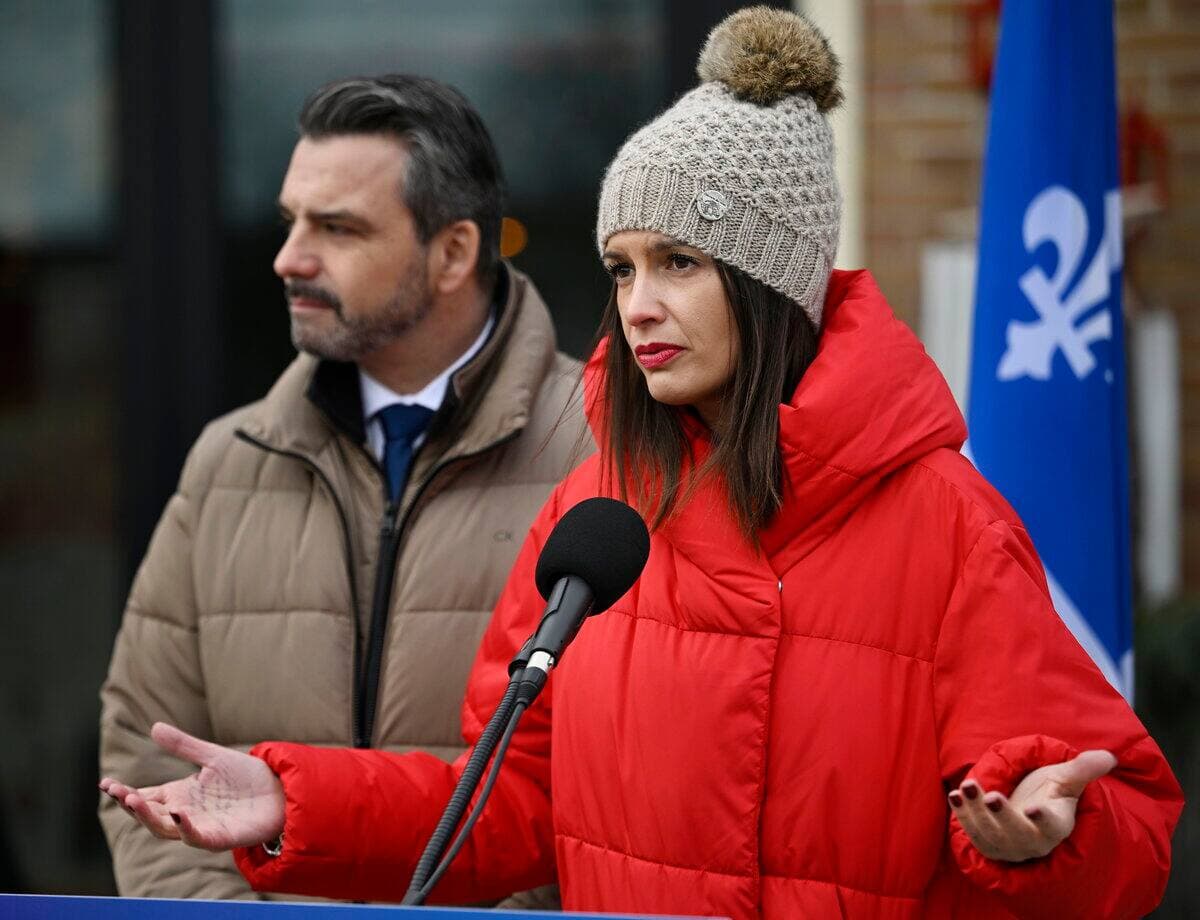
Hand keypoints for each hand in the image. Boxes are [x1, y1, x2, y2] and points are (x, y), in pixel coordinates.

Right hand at [99, 722, 284, 851]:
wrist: (281, 791)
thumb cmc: (247, 777)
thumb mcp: (213, 756)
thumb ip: (184, 746)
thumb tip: (154, 727)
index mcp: (181, 794)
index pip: (146, 795)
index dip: (124, 792)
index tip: (105, 784)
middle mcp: (186, 813)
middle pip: (150, 814)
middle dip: (132, 804)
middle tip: (117, 792)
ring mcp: (201, 826)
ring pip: (166, 828)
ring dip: (149, 817)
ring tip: (135, 800)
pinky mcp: (220, 837)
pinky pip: (197, 837)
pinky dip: (186, 828)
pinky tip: (178, 813)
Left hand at [949, 749, 1116, 861]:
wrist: (1029, 811)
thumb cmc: (1050, 792)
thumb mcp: (1065, 779)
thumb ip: (1083, 768)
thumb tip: (1108, 757)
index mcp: (1056, 825)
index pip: (1052, 827)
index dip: (1043, 820)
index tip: (1034, 809)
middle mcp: (1033, 841)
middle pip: (1018, 834)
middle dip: (1003, 817)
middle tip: (993, 796)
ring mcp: (1009, 846)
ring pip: (991, 835)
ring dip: (976, 811)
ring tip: (966, 786)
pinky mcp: (988, 845)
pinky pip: (974, 833)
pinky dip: (962, 815)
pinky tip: (955, 795)